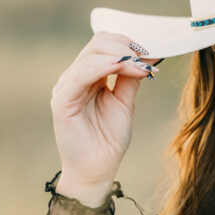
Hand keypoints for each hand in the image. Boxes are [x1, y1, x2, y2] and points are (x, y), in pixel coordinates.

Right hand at [50, 31, 159, 195]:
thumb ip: (130, 78)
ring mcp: (67, 86)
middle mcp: (76, 78)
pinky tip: (122, 67)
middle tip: (147, 59)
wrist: (97, 169)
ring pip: (92, 54)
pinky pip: (82, 74)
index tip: (152, 52)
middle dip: (126, 47)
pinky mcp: (63, 99)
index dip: (128, 44)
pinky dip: (104, 66)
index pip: (104, 45)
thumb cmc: (109, 140)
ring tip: (141, 68)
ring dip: (121, 56)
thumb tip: (146, 55)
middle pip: (98, 44)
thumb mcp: (125, 103)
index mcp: (89, 76)